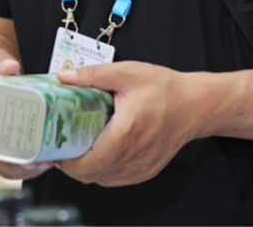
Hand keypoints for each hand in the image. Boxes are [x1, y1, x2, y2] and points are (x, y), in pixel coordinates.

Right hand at [0, 48, 51, 180]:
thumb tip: (10, 66)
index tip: (18, 158)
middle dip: (17, 166)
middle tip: (39, 162)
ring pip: (3, 164)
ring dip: (24, 168)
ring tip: (46, 162)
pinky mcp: (0, 142)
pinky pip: (10, 161)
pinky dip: (25, 164)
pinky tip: (42, 161)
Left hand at [55, 61, 205, 186]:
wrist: (196, 104)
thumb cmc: (165, 88)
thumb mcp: (127, 72)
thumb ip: (93, 74)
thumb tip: (64, 76)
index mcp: (129, 130)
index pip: (93, 161)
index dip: (70, 163)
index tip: (56, 154)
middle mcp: (137, 152)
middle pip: (96, 174)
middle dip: (74, 167)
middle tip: (61, 152)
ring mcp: (145, 164)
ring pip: (107, 180)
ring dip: (88, 171)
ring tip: (76, 153)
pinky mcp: (150, 169)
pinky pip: (120, 179)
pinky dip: (105, 173)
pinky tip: (98, 158)